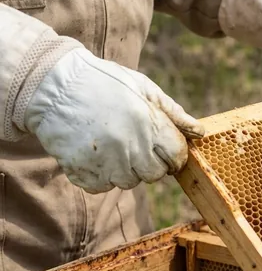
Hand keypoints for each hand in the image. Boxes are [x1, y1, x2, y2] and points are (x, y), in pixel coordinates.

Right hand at [21, 48, 203, 193]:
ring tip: (111, 143)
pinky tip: (94, 152)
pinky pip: (102, 186)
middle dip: (150, 163)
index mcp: (147, 123)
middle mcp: (129, 145)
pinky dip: (100, 175)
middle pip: (155, 174)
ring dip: (125, 169)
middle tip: (134, 143)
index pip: (176, 156)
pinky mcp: (83, 172)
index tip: (166, 150)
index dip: (174, 155)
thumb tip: (200, 132)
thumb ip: (173, 113)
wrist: (52, 85)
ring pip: (129, 182)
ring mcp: (104, 161)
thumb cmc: (104, 83)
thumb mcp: (143, 88)